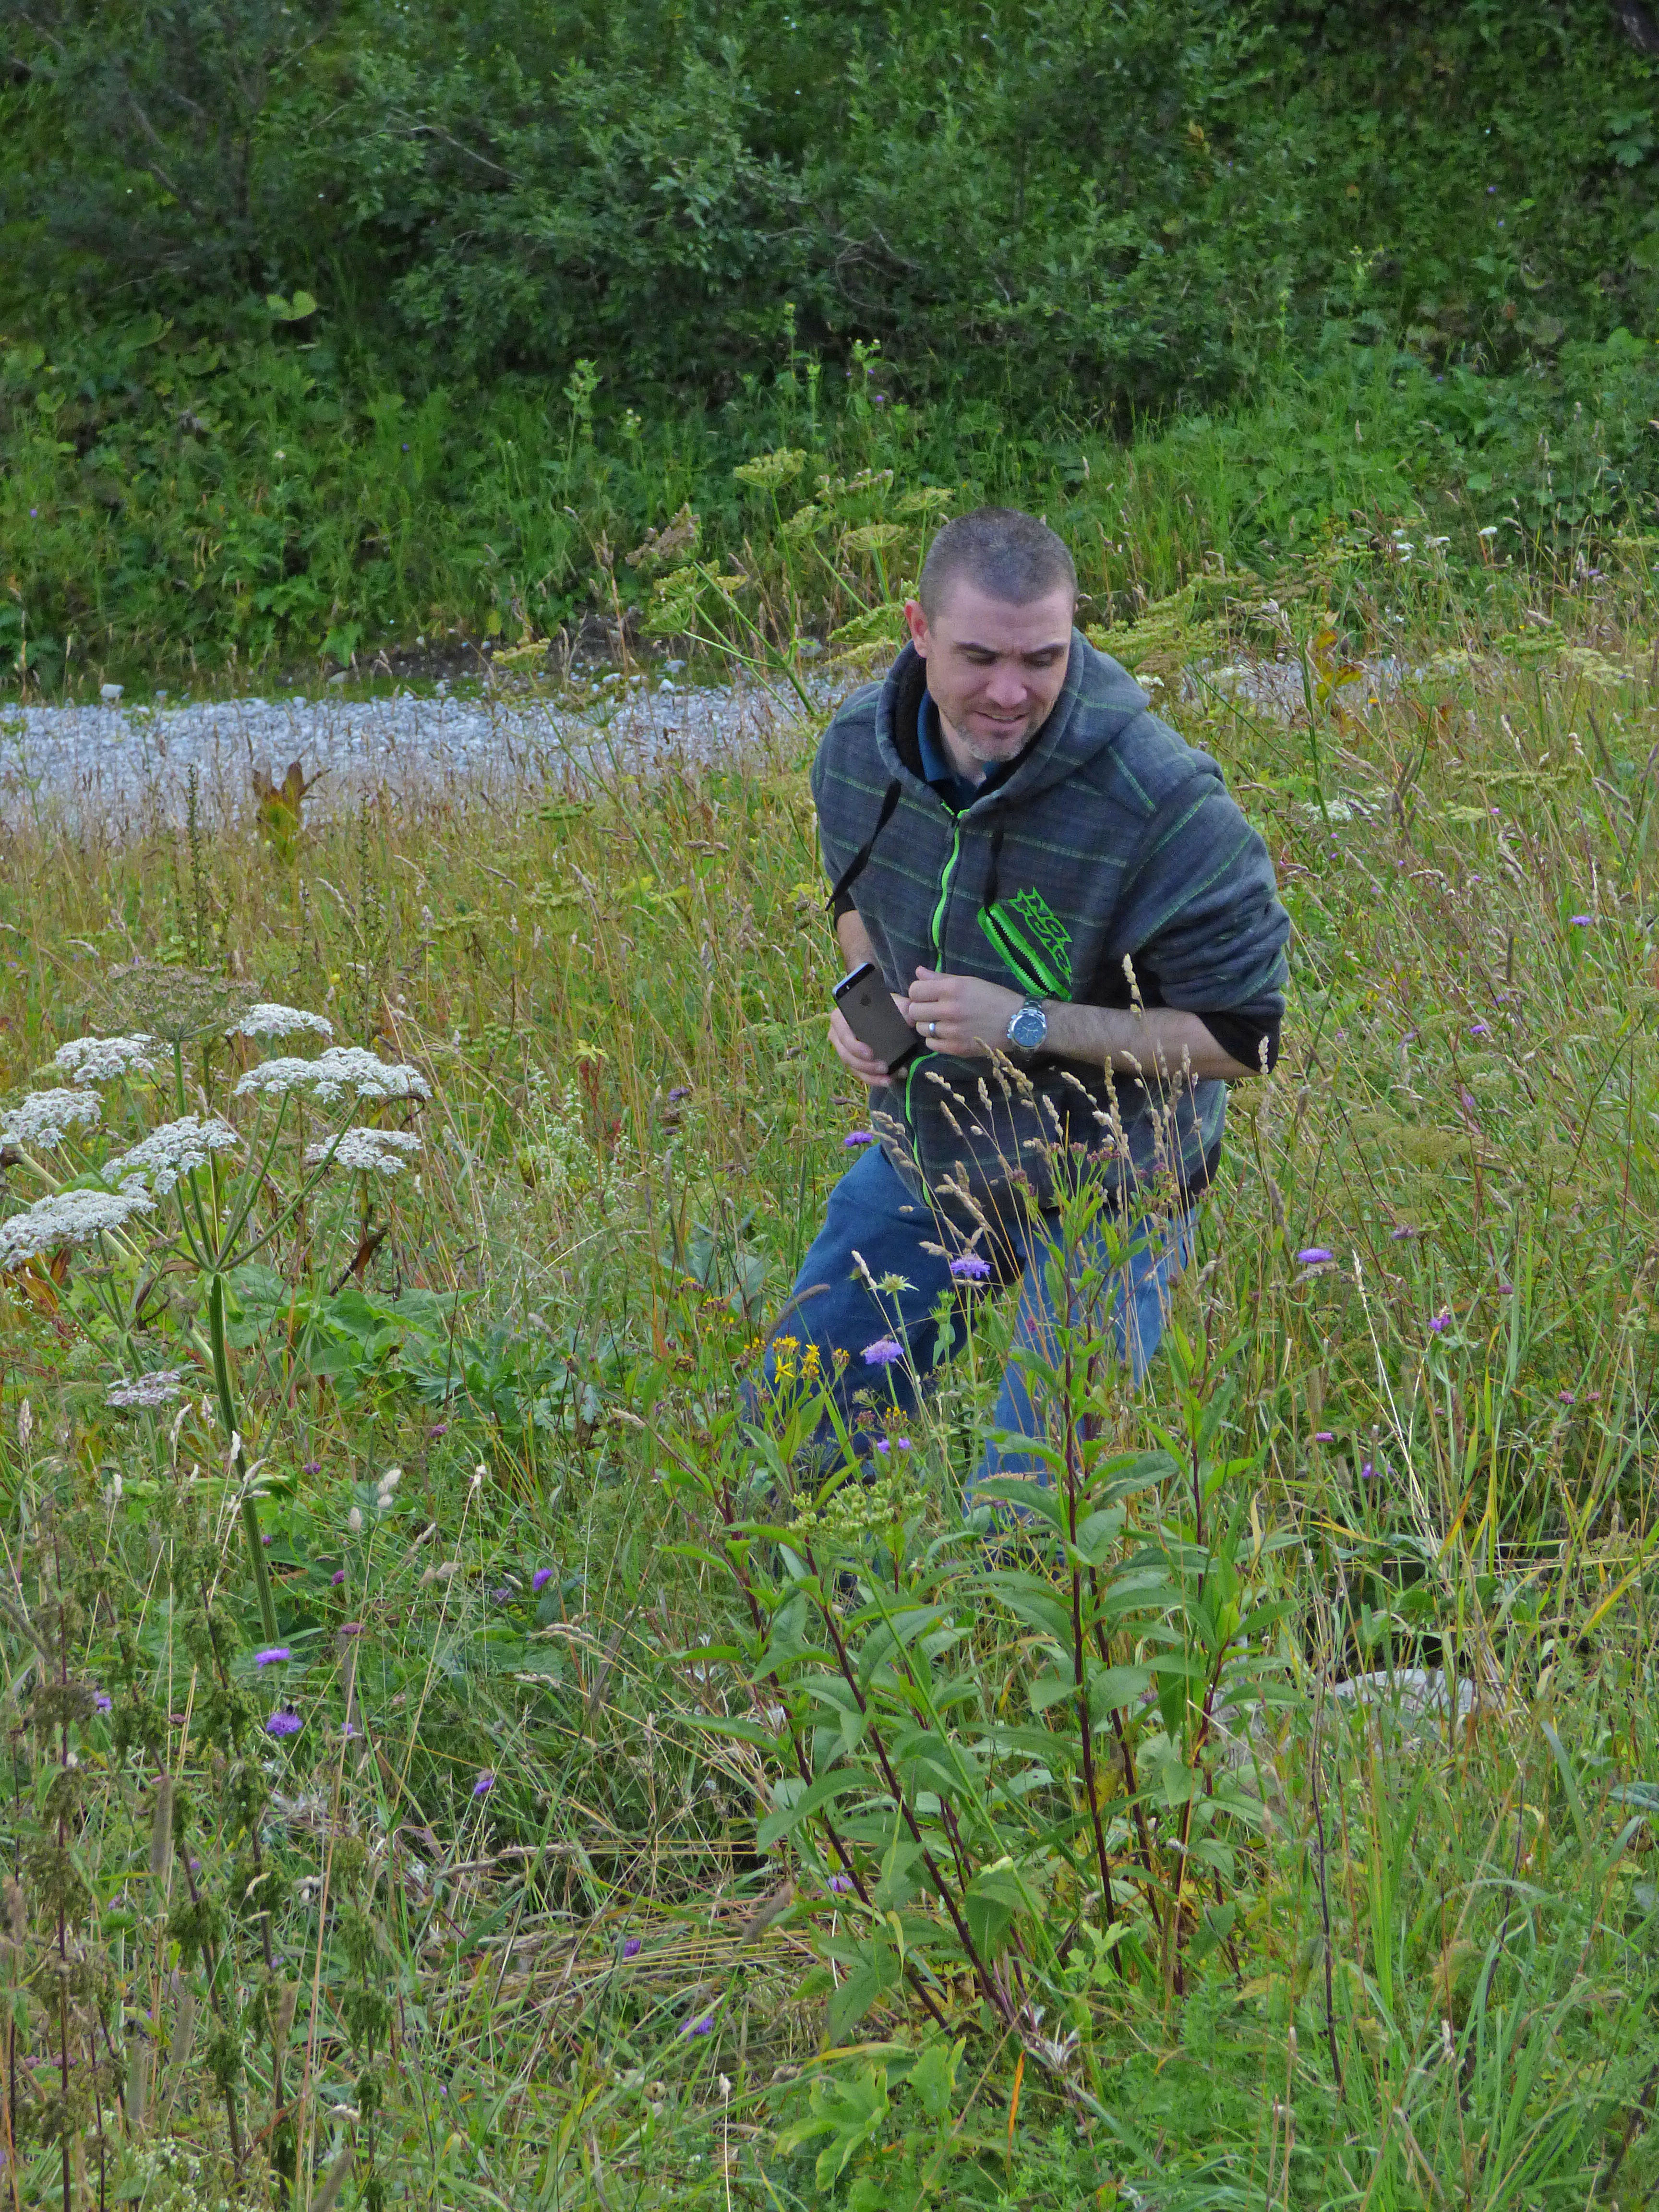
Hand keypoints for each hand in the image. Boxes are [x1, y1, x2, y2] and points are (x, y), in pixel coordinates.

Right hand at [830, 1003, 902, 1087]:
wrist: (886, 1016)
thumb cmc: (885, 1007)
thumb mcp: (893, 1004)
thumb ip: (903, 1008)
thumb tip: (910, 1018)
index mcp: (841, 1018)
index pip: (843, 1034)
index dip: (854, 1046)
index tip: (870, 1054)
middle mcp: (838, 1035)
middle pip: (847, 1055)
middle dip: (866, 1065)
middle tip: (884, 1068)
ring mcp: (844, 1050)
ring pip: (853, 1067)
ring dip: (871, 1075)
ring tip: (888, 1078)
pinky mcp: (853, 1061)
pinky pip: (860, 1074)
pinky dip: (874, 1079)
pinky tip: (887, 1081)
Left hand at [903, 968, 1024, 1057]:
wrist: (1018, 1023)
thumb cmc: (994, 998)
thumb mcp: (970, 981)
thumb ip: (941, 978)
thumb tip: (918, 972)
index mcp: (953, 988)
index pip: (915, 990)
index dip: (917, 993)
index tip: (926, 996)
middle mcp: (950, 1009)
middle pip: (914, 1011)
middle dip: (920, 1010)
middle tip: (933, 1010)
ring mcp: (953, 1031)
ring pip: (921, 1029)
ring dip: (928, 1025)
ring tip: (943, 1022)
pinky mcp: (957, 1048)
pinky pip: (931, 1045)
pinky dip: (936, 1040)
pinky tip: (948, 1034)